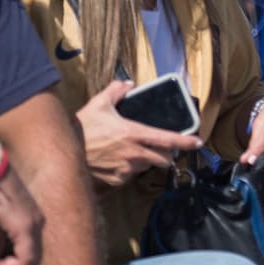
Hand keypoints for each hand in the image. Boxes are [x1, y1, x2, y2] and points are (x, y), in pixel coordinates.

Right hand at [76, 80, 202, 187]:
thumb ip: (117, 91)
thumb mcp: (99, 103)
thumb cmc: (83, 127)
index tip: (198, 142)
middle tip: (158, 147)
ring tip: (130, 151)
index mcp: (134, 133)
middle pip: (163, 158)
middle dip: (165, 153)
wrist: (65, 151)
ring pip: (146, 166)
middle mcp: (134, 153)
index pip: (167, 139)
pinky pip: (130, 175)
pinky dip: (129, 169)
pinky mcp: (117, 180)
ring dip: (145, 160)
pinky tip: (117, 160)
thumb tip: (128, 84)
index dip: (185, 142)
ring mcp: (126, 169)